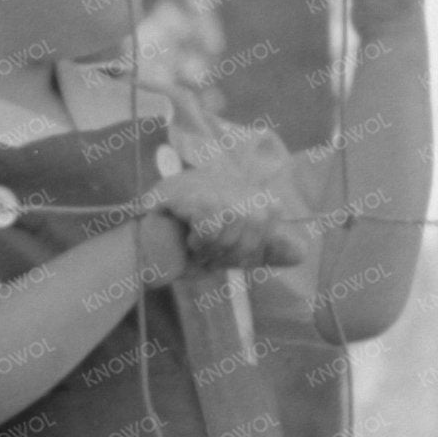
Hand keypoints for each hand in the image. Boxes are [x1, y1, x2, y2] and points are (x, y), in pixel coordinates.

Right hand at [149, 137, 316, 272]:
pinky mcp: (185, 190)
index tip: (225, 257)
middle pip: (261, 216)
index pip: (271, 213)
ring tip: (195, 247)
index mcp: (236, 190)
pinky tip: (187, 240)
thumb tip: (301, 252)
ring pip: (240, 219)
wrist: (136, 258)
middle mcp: (223, 177)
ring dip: (216, 247)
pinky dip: (202, 241)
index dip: (253, 243)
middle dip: (234, 249)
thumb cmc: (178, 254)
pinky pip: (215, 221)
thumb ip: (263, 251)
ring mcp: (203, 180)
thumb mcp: (229, 254)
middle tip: (207, 254)